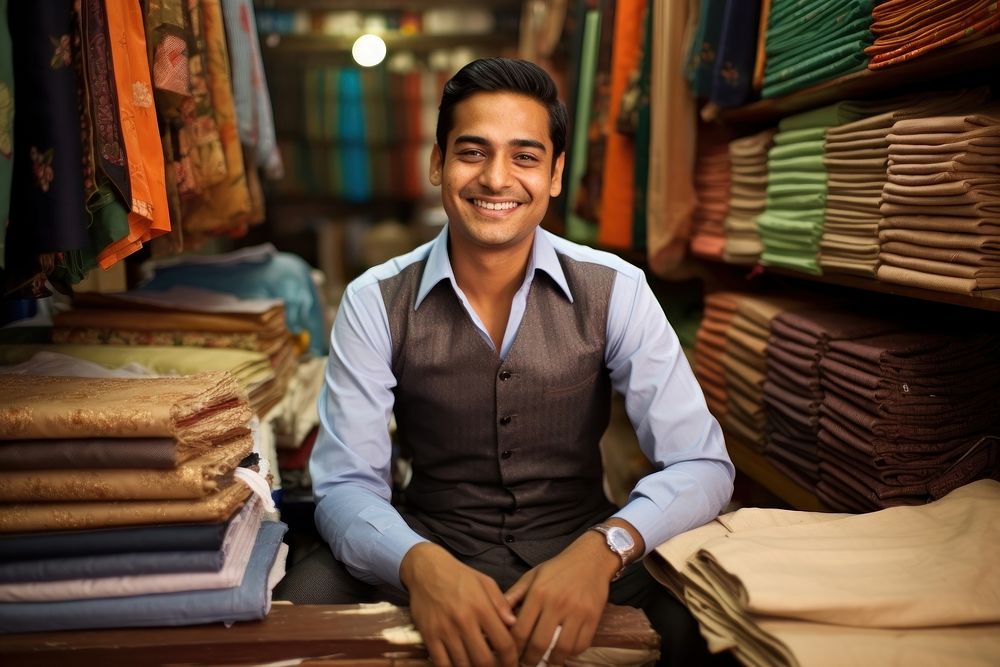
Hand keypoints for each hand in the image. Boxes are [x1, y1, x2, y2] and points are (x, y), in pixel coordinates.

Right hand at [400, 542, 518, 666]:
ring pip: (463, 665)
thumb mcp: (486, 582)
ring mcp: (444, 630)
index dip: (511, 660)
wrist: (426, 569)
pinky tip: (459, 666)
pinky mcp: (429, 635)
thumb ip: (501, 604)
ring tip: (478, 666)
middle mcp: (464, 621)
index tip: (513, 664)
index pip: (504, 643)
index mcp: (482, 607)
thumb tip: (514, 624)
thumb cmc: (459, 576)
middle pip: (484, 660)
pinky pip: (441, 663)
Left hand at [503, 531, 620, 665]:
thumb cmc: (558, 568)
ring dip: (552, 661)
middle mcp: (556, 603)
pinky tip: (564, 651)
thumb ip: (514, 596)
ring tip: (546, 662)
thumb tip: (496, 616)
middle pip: (539, 643)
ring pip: (561, 649)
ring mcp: (576, 611)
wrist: (590, 559)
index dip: (513, 648)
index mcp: (538, 593)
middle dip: (530, 660)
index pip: (520, 630)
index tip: (511, 655)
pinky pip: (581, 645)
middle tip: (526, 664)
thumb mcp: (532, 576)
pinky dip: (571, 653)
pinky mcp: (593, 617)